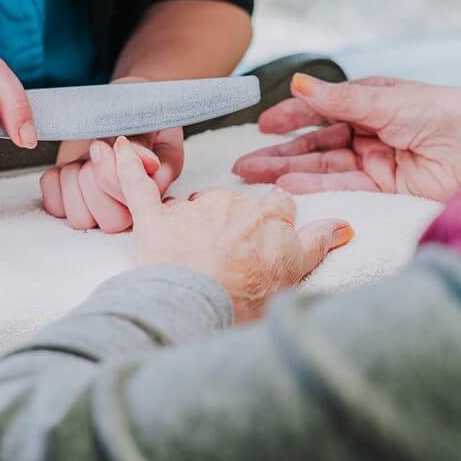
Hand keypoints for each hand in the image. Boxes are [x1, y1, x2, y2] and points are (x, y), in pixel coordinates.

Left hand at [40, 77, 184, 232]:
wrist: (112, 101)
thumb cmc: (132, 108)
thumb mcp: (145, 118)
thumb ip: (145, 143)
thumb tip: (150, 165)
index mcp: (155, 185)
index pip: (135, 202)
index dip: (117, 174)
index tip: (114, 142)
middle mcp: (128, 203)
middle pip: (112, 222)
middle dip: (96, 181)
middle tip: (96, 148)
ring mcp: (97, 205)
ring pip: (81, 220)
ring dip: (74, 183)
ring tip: (82, 160)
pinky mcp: (70, 200)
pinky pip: (55, 207)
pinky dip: (55, 183)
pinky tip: (67, 166)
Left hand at [114, 137, 353, 321]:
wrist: (195, 312)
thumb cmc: (244, 304)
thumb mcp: (294, 277)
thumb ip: (317, 244)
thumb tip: (344, 226)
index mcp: (270, 219)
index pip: (279, 205)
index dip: (273, 224)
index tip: (266, 243)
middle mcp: (234, 207)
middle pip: (236, 205)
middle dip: (232, 227)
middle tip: (226, 263)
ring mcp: (193, 211)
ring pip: (196, 204)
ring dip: (194, 220)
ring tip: (188, 256)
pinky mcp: (154, 220)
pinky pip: (139, 186)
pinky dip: (126, 167)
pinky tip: (116, 148)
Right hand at [233, 74, 460, 201]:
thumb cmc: (455, 116)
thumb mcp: (392, 102)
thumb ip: (342, 100)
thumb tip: (299, 85)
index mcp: (377, 101)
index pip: (325, 108)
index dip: (293, 116)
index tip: (263, 124)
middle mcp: (374, 131)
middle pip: (319, 142)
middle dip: (282, 151)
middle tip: (244, 163)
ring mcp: (379, 162)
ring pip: (325, 167)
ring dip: (290, 172)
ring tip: (255, 178)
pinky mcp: (388, 190)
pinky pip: (344, 187)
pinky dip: (316, 187)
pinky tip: (289, 186)